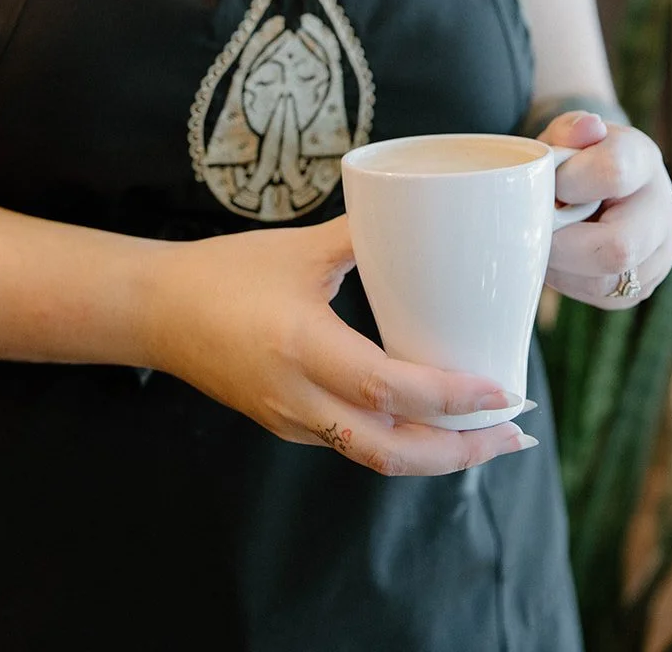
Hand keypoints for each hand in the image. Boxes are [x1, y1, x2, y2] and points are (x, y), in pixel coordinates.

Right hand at [141, 216, 536, 475]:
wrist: (156, 312)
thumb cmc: (225, 273)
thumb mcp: (299, 249)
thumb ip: (364, 235)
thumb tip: (426, 214)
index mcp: (303, 348)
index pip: (390, 390)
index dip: (451, 398)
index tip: (503, 392)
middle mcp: (299, 399)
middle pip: (393, 451)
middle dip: (462, 451)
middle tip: (516, 436)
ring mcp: (293, 420)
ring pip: (377, 456)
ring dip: (438, 455)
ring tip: (490, 439)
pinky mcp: (289, 424)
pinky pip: (355, 444)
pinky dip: (404, 442)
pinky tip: (434, 424)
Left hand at [537, 111, 671, 307]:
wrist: (598, 186)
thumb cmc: (577, 159)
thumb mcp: (568, 134)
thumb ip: (571, 128)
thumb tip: (587, 128)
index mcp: (643, 160)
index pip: (614, 174)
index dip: (570, 182)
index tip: (550, 183)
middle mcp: (662, 209)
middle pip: (619, 247)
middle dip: (564, 244)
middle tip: (538, 229)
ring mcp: (659, 253)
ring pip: (607, 281)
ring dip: (563, 266)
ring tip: (548, 240)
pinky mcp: (642, 285)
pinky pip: (602, 297)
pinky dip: (570, 281)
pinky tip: (561, 257)